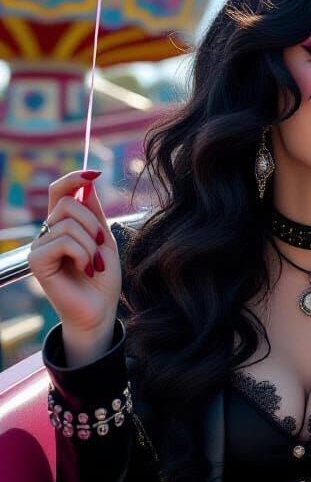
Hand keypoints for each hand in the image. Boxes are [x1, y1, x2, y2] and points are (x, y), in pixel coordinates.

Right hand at [27, 170, 119, 364]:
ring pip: (68, 223)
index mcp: (63, 224)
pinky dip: (82, 254)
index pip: (59, 191)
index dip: (74, 178)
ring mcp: (40, 245)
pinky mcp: (36, 261)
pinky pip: (64, 241)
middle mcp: (47, 232)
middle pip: (67, 202)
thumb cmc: (102, 277)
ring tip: (93, 264)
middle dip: (92, 222)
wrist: (99, 308)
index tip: (95, 173)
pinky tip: (85, 270)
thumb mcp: (103, 238)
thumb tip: (88, 181)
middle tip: (99, 246)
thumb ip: (94, 212)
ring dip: (90, 244)